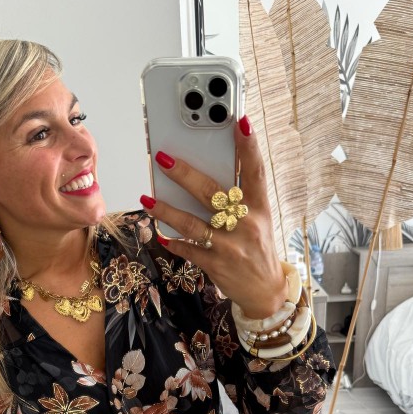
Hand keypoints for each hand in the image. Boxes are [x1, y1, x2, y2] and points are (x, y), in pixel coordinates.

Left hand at [141, 115, 287, 319]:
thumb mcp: (258, 221)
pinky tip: (160, 234)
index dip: (248, 147)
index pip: (255, 172)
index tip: (239, 122)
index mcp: (259, 209)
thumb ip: (239, 199)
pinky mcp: (216, 264)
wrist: (265, 291)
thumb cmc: (257, 248)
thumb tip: (208, 173)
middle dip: (185, 175)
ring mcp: (229, 246)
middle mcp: (245, 225)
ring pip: (192, 223)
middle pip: (212, 193)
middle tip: (163, 159)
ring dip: (167, 210)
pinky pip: (189, 249)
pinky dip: (173, 242)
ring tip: (148, 198)